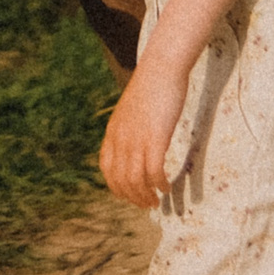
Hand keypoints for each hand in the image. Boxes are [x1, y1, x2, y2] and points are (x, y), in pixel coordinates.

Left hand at [99, 62, 188, 208]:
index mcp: (113, 132)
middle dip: (133, 197)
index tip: (130, 195)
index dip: (117, 187)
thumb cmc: (150, 87)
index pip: (107, 169)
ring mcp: (136, 139)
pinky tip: (166, 187)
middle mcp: (121, 138)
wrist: (161, 68)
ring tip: (157, 201)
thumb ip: (129, 128)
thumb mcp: (131, 110)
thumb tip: (134, 143)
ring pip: (135, 180)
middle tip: (148, 205)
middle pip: (120, 180)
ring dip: (145, 196)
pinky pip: (153, 171)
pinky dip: (159, 184)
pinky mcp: (155, 138)